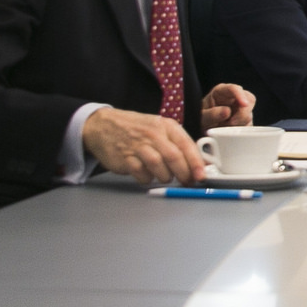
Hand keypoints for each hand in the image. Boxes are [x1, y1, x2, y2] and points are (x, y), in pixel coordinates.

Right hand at [81, 107, 205, 185]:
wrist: (104, 125)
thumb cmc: (138, 129)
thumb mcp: (160, 128)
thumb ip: (178, 143)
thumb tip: (200, 162)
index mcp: (166, 126)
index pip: (186, 144)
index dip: (196, 162)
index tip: (202, 175)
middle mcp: (153, 134)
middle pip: (173, 157)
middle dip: (184, 173)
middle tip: (187, 181)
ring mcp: (137, 146)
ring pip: (158, 166)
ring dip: (166, 177)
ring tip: (166, 177)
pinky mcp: (124, 158)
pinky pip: (141, 174)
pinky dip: (148, 179)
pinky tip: (149, 176)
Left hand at [199, 83, 254, 127]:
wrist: (203, 131)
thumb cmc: (201, 120)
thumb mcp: (202, 118)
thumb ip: (212, 114)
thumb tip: (227, 111)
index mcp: (222, 92)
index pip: (234, 89)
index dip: (240, 95)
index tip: (244, 104)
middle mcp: (234, 98)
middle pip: (249, 99)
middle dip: (243, 113)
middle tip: (231, 123)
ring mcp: (240, 109)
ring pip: (249, 114)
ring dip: (239, 124)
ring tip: (224, 128)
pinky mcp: (244, 120)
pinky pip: (249, 125)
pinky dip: (240, 130)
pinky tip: (230, 131)